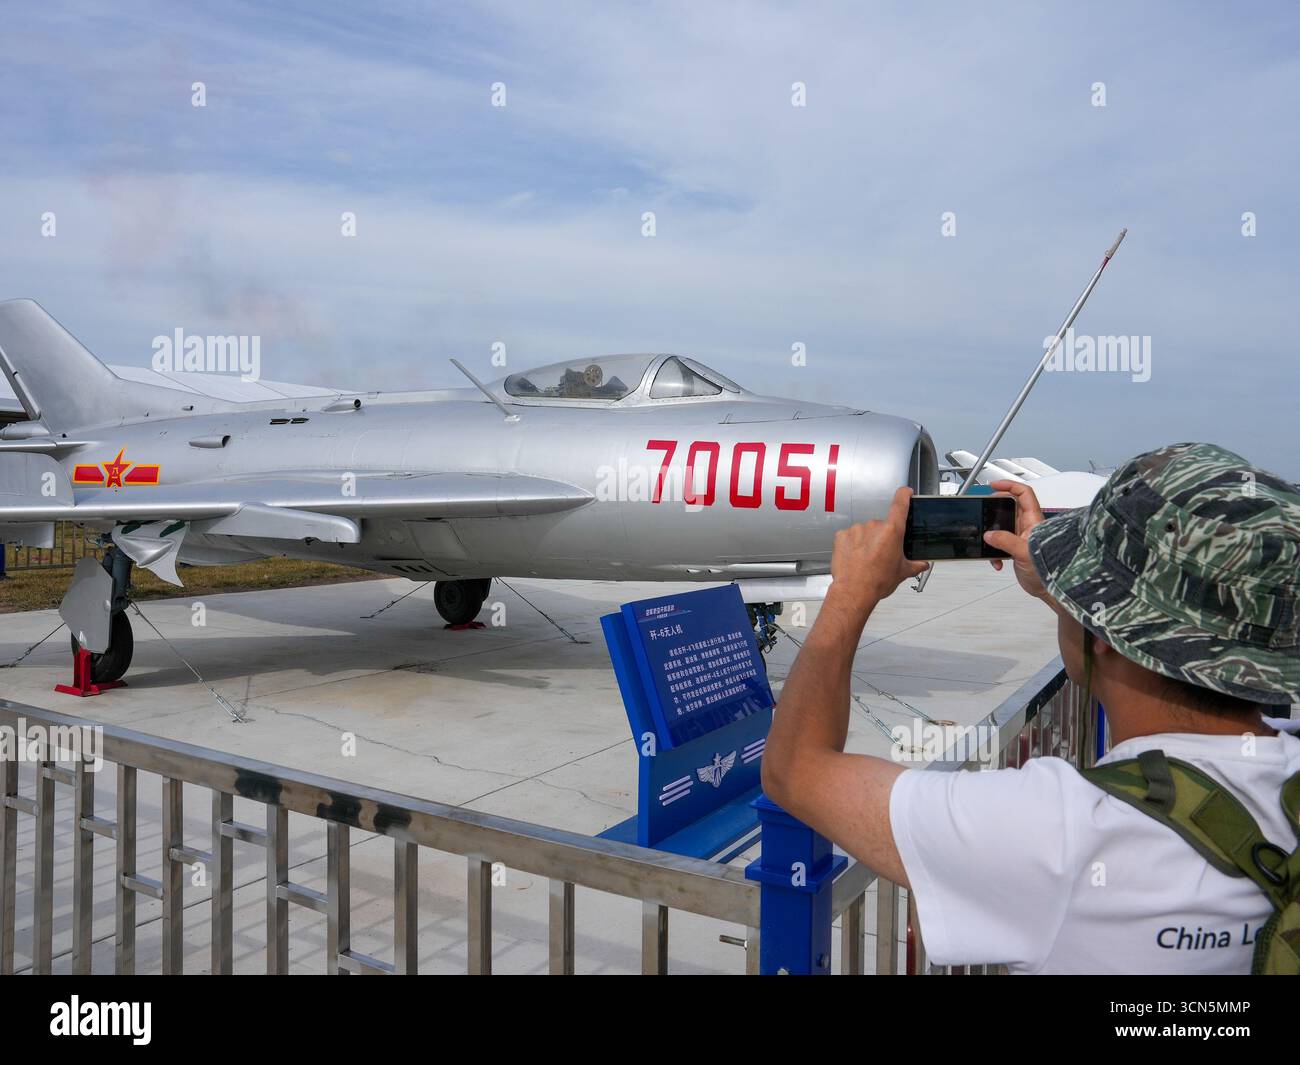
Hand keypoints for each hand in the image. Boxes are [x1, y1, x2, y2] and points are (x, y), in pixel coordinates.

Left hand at [828, 487, 929, 619]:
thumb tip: (923, 564)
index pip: (900, 504)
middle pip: (882, 525)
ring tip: (867, 559)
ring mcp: (856, 530)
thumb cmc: (877, 581)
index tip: (906, 492)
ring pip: (865, 531)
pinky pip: (850, 536)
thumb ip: (915, 565)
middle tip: (882, 555)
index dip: (904, 495)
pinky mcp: (841, 536)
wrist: (854, 591)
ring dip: (867, 541)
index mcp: (892, 531)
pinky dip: (853, 544)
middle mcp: (874, 526)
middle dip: (883, 537)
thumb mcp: (902, 572)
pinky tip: (855, 557)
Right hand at [983, 480, 1048, 598]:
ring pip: (1002, 526)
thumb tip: (990, 534)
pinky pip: (1000, 543)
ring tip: (989, 542)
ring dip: (993, 535)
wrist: (1048, 589)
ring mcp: (1021, 537)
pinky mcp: (1014, 548)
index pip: (1023, 494)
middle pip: (1009, 507)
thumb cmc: (1048, 571)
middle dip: (994, 511)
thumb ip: (1005, 541)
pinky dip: (994, 551)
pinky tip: (997, 560)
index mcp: (1034, 521)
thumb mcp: (1024, 553)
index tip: (993, 485)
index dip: (1009, 486)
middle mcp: (1027, 526)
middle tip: (984, 512)